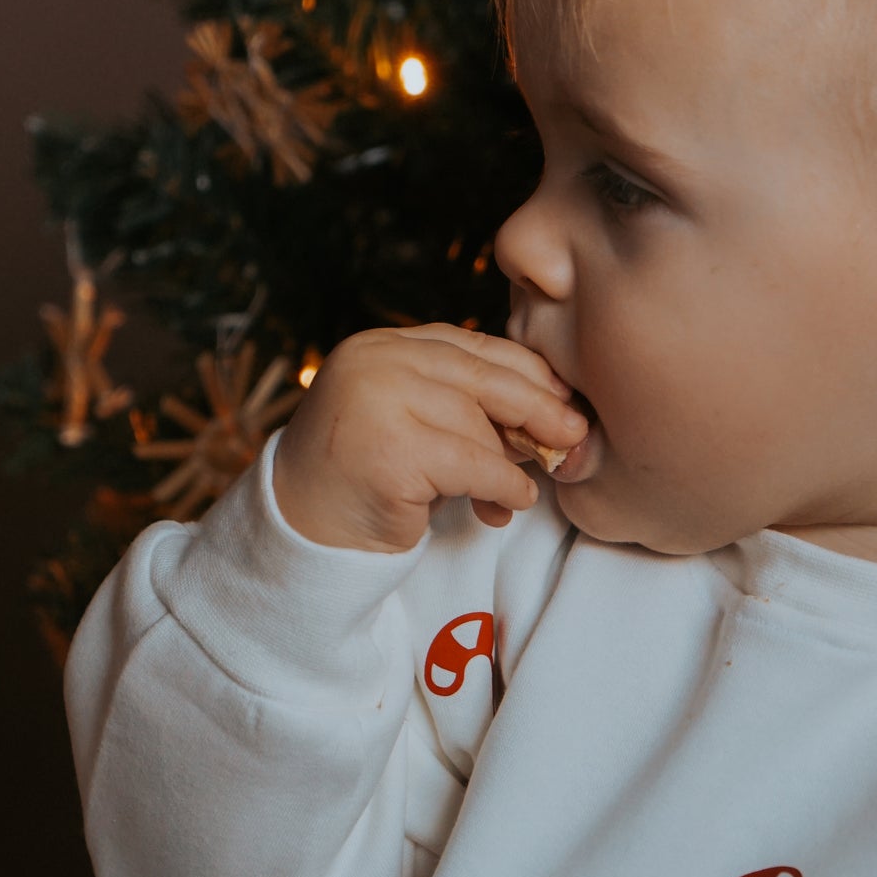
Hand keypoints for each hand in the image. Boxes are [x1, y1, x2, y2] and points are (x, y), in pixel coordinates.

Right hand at [271, 324, 588, 552]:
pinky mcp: (390, 452)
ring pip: (479, 425)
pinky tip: (508, 504)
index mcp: (381, 345)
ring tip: (521, 489)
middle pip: (481, 377)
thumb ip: (464, 407)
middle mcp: (374, 362)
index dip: (524, 372)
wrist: (302, 531)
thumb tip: (553, 412)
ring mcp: (378, 402)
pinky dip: (503, 486)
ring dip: (511, 463)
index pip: (469, 346)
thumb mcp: (414, 425)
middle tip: (574, 434)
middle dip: (536, 407)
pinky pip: (473, 466)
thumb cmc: (365, 480)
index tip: (562, 396)